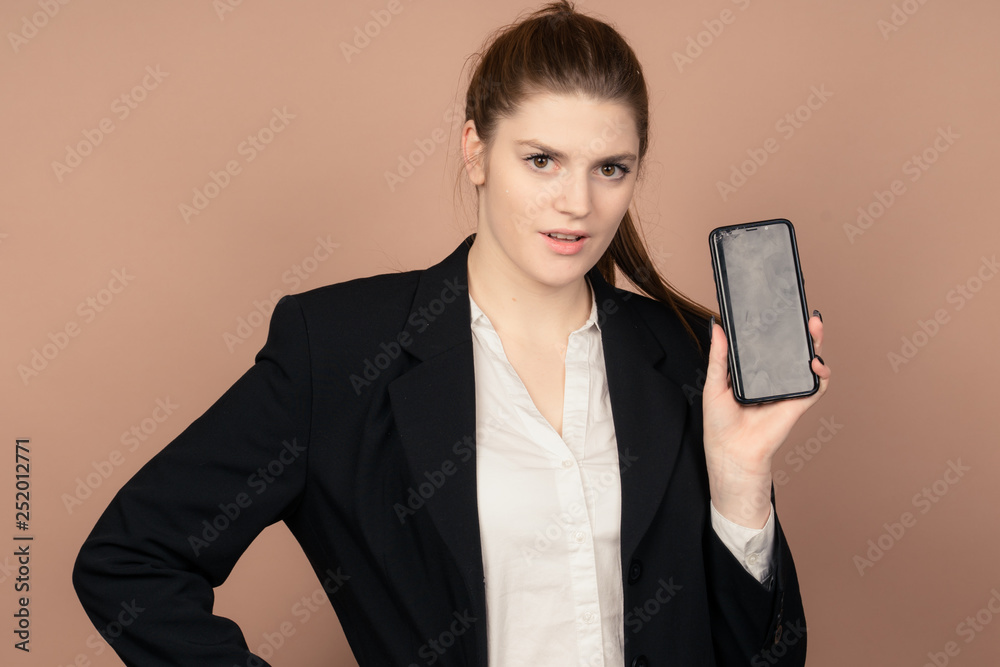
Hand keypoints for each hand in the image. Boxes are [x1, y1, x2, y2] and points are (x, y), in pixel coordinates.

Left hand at [702, 312, 830, 527]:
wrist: (731, 451)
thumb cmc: (719, 422)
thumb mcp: (714, 383)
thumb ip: (719, 356)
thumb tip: (717, 326)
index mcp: (755, 371)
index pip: (770, 345)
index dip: (778, 328)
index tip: (781, 309)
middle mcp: (774, 378)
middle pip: (794, 350)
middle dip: (804, 331)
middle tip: (806, 315)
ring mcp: (788, 389)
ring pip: (808, 362)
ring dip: (816, 345)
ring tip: (814, 328)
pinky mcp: (798, 403)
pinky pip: (815, 385)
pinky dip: (821, 373)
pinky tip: (815, 363)